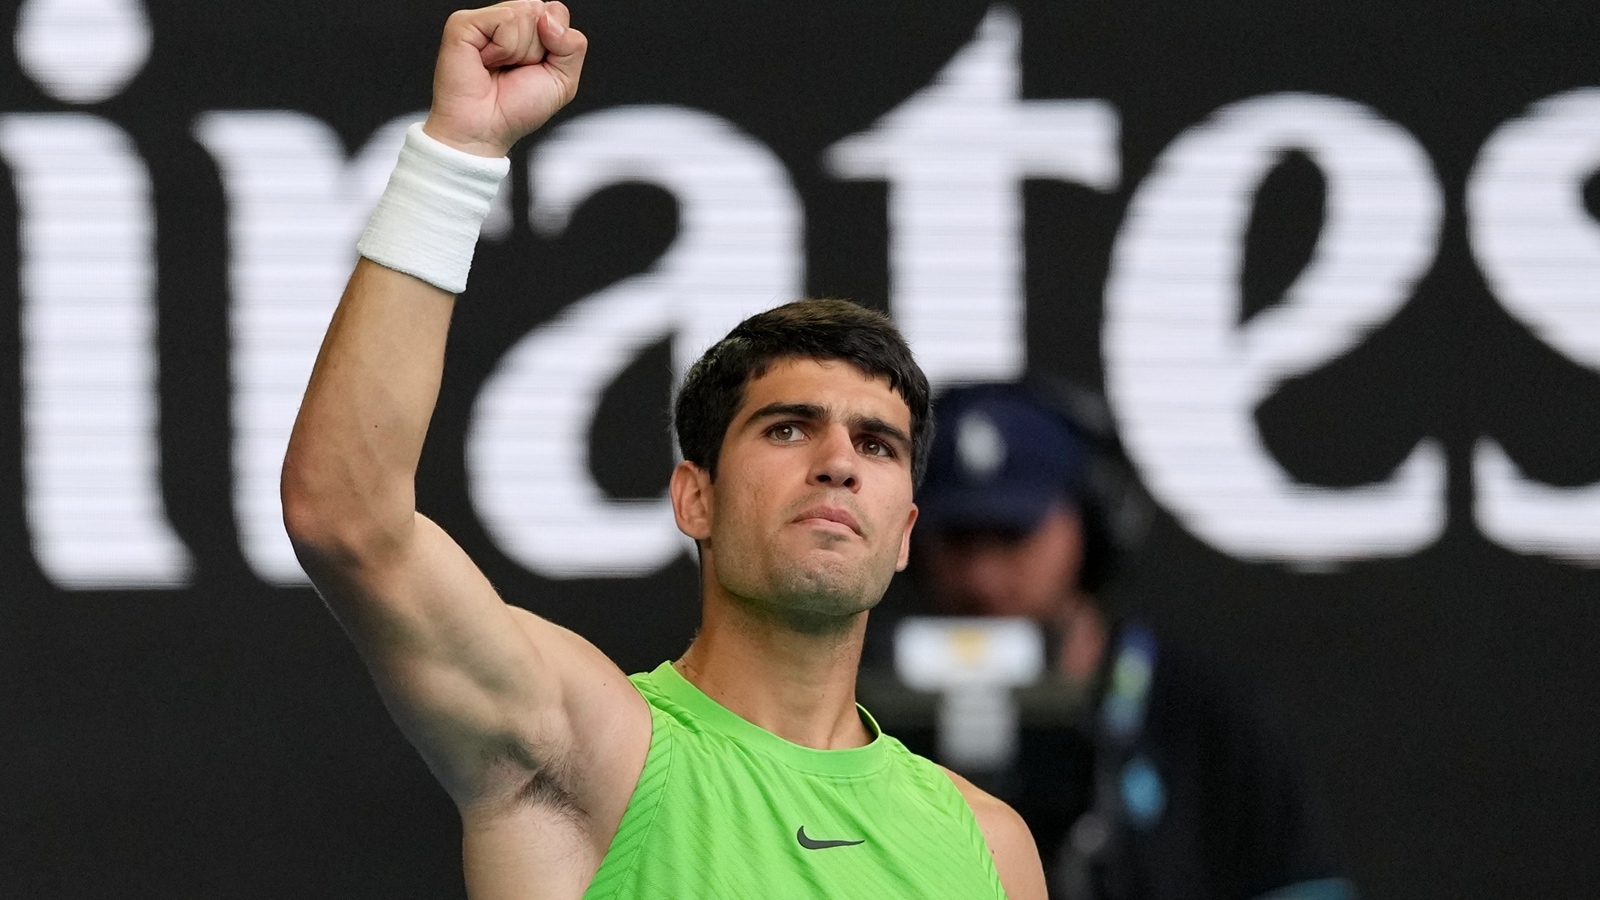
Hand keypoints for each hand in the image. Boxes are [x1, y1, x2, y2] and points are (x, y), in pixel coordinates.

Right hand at [423, 0, 586, 157]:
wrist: (486, 130)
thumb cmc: (516, 109)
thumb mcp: (563, 81)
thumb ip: (573, 45)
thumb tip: (548, 18)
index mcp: (529, 30)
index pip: (556, 12)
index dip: (555, 44)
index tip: (535, 68)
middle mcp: (506, 21)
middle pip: (542, 11)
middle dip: (538, 49)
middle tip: (515, 70)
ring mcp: (484, 20)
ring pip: (526, 13)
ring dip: (520, 51)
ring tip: (500, 67)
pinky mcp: (464, 23)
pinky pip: (506, 19)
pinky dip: (503, 48)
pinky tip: (487, 62)